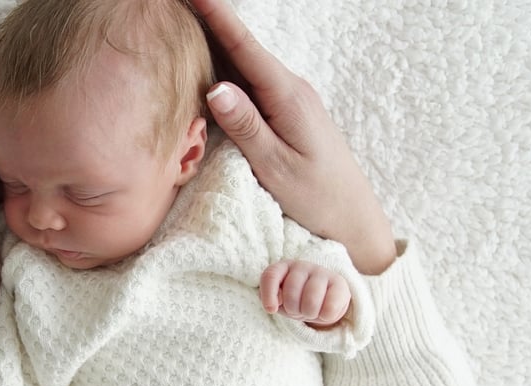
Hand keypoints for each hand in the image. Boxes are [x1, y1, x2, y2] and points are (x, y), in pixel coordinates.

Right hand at [191, 0, 396, 274]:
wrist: (354, 220)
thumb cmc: (316, 199)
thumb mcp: (276, 166)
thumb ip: (246, 126)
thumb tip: (215, 87)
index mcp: (287, 96)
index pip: (243, 46)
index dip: (216, 15)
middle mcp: (289, 89)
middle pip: (240, 47)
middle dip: (208, 22)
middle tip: (176, 5)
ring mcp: (288, 100)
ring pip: (243, 65)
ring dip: (214, 44)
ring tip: (183, 27)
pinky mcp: (285, 114)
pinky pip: (249, 84)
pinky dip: (224, 69)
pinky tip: (206, 67)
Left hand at [260, 260, 350, 327]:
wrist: (323, 302)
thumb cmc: (295, 300)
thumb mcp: (278, 301)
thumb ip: (269, 298)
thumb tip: (275, 303)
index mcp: (283, 267)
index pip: (270, 276)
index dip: (268, 295)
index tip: (271, 310)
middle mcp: (302, 265)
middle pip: (291, 293)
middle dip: (292, 309)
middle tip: (298, 309)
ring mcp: (321, 272)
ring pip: (310, 301)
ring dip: (308, 313)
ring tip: (310, 311)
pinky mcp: (339, 282)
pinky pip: (330, 307)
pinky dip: (325, 316)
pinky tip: (324, 312)